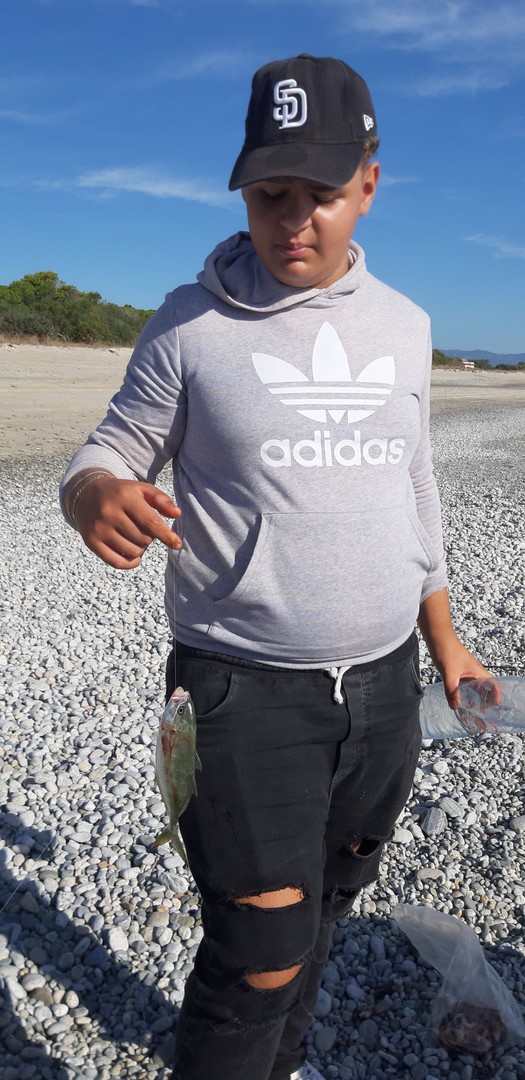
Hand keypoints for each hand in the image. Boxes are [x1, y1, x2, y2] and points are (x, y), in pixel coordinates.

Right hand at [73, 475, 180, 568]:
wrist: (85, 494)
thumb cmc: (121, 493)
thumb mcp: (140, 489)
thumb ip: (161, 499)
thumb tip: (177, 514)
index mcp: (124, 497)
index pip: (150, 522)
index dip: (166, 535)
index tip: (177, 544)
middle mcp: (109, 512)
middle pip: (143, 538)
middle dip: (149, 537)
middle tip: (142, 528)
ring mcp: (99, 529)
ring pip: (133, 551)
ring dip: (141, 549)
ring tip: (136, 537)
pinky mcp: (91, 542)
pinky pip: (118, 563)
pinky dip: (131, 562)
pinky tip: (134, 554)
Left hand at [417, 589, 499, 710]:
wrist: (437, 635)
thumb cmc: (446, 650)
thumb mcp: (449, 673)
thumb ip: (452, 690)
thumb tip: (455, 707)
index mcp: (477, 670)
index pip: (494, 684)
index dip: (497, 695)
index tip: (494, 706)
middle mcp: (474, 670)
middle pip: (485, 687)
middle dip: (486, 699)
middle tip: (482, 712)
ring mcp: (466, 669)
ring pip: (475, 685)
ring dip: (475, 696)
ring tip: (472, 709)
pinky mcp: (458, 668)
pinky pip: (465, 682)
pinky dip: (465, 691)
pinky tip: (458, 697)